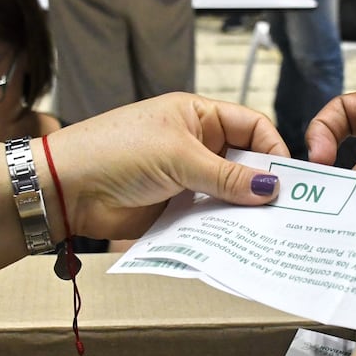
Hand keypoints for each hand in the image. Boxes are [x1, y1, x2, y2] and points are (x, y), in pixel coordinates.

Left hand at [45, 92, 288, 239]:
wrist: (67, 189)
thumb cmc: (115, 152)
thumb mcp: (178, 157)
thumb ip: (227, 176)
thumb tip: (270, 188)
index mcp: (198, 116)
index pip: (252, 126)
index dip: (273, 149)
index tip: (288, 177)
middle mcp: (197, 145)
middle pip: (245, 163)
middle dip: (263, 183)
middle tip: (286, 208)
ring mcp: (187, 178)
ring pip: (231, 194)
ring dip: (246, 209)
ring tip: (268, 227)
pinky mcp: (177, 208)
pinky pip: (211, 218)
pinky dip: (225, 228)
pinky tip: (240, 239)